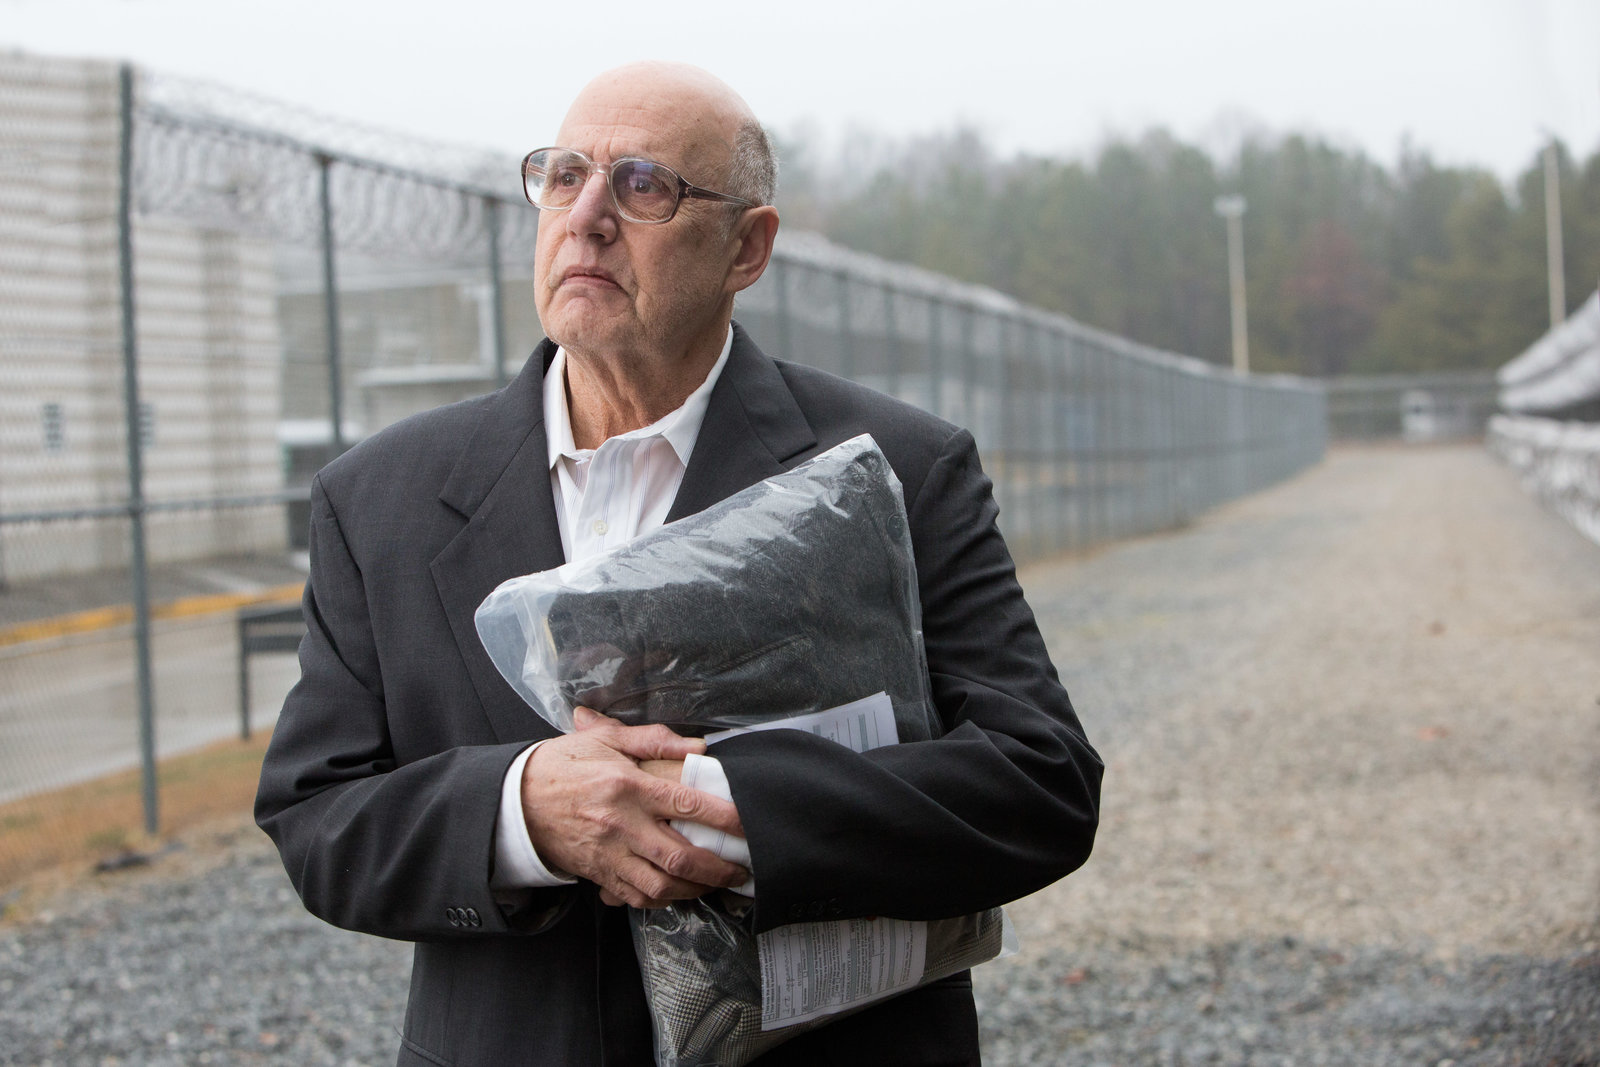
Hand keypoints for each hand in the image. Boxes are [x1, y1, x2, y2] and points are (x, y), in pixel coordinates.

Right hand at [520, 707, 747, 907]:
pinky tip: (681, 891)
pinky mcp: (599, 874)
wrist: (515, 801)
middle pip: (680, 857)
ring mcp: (610, 855)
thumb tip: (697, 746)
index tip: (746, 824)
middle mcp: (621, 825)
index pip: (685, 804)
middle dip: (718, 868)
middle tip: (741, 868)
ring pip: (662, 885)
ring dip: (696, 889)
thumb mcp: (604, 739)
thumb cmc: (562, 765)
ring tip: (717, 882)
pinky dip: (664, 900)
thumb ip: (652, 740)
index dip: (722, 817)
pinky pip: (638, 897)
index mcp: (626, 787)